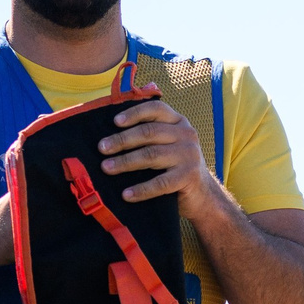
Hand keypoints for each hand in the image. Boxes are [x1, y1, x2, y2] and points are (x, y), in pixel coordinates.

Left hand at [98, 99, 212, 203]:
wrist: (202, 194)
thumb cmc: (176, 165)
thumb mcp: (168, 142)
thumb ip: (152, 128)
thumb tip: (121, 116)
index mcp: (178, 121)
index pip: (156, 109)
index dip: (134, 113)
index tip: (114, 122)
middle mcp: (186, 134)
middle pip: (149, 132)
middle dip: (122, 140)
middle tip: (102, 148)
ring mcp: (189, 155)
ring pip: (151, 155)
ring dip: (125, 162)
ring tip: (106, 168)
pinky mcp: (188, 177)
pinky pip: (160, 183)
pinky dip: (141, 189)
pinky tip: (126, 194)